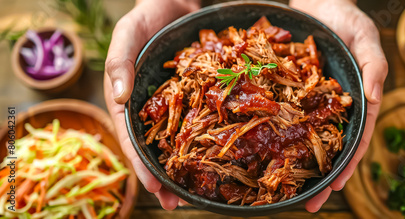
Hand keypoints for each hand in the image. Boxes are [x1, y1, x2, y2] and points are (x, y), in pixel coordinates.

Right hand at [104, 0, 198, 209]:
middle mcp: (151, 108)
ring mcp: (174, 104)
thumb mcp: (128, 33)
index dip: (141, 165)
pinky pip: (200, 120)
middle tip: (177, 203)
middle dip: (163, 177)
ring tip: (196, 193)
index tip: (154, 187)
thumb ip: (120, 61)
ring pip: (178, 141)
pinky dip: (205, 140)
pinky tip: (217, 157)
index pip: (131, 139)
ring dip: (185, 166)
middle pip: (154, 149)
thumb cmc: (147, 17)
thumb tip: (118, 97)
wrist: (176, 4)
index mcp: (129, 101)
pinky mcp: (196, 96)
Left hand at [290, 0, 388, 212]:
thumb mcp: (364, 34)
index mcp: (354, 99)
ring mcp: (309, 101)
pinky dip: (277, 136)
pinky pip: (282, 116)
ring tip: (287, 192)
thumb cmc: (344, 16)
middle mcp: (331, 106)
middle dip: (321, 177)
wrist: (314, 1)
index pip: (355, 138)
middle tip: (309, 204)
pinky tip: (266, 153)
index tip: (337, 186)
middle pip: (329, 147)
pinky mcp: (288, 91)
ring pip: (305, 138)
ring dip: (298, 165)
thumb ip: (373, 64)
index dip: (348, 164)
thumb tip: (373, 98)